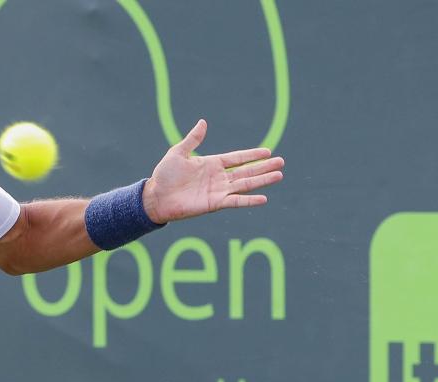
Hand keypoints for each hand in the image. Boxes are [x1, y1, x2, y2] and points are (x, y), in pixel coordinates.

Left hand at [143, 119, 284, 223]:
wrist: (155, 197)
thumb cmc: (164, 175)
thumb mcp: (178, 153)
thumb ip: (192, 140)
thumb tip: (203, 122)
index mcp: (211, 164)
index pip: (237, 158)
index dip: (252, 155)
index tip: (268, 151)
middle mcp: (218, 178)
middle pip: (246, 171)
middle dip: (263, 167)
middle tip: (281, 162)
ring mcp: (218, 191)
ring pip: (245, 184)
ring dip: (262, 180)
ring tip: (279, 175)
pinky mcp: (215, 204)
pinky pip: (235, 201)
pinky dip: (249, 200)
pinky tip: (264, 198)